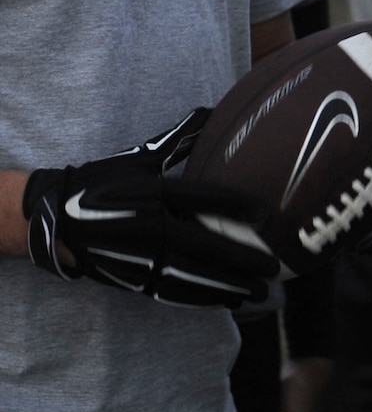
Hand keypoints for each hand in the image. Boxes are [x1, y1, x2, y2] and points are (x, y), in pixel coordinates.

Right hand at [24, 108, 277, 307]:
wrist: (56, 218)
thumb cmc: (104, 182)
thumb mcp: (141, 156)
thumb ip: (180, 139)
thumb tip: (214, 111)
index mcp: (150, 193)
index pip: (200, 198)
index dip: (235, 205)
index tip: (266, 213)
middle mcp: (148, 226)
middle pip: (203, 246)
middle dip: (242, 259)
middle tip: (274, 267)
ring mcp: (141, 256)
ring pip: (193, 277)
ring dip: (228, 286)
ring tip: (259, 292)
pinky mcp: (135, 277)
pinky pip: (175, 292)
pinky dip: (204, 298)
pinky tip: (229, 301)